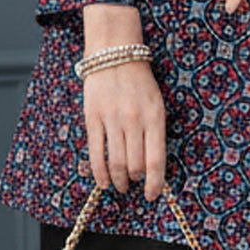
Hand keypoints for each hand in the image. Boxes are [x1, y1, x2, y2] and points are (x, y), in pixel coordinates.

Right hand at [83, 60, 165, 201]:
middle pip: (135, 165)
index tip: (152, 195)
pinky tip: (103, 182)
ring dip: (118, 181)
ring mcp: (112, 119)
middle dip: (135, 180)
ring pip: (115, 162)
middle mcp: (134, 119)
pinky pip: (96, 153)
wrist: (115, 54)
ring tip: (120, 187)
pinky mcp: (93, 118)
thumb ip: (155, 132)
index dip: (155, 183)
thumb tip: (152, 167)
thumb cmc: (140, 82)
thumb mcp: (156, 103)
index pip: (156, 159)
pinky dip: (100, 173)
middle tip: (134, 184)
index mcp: (154, 116)